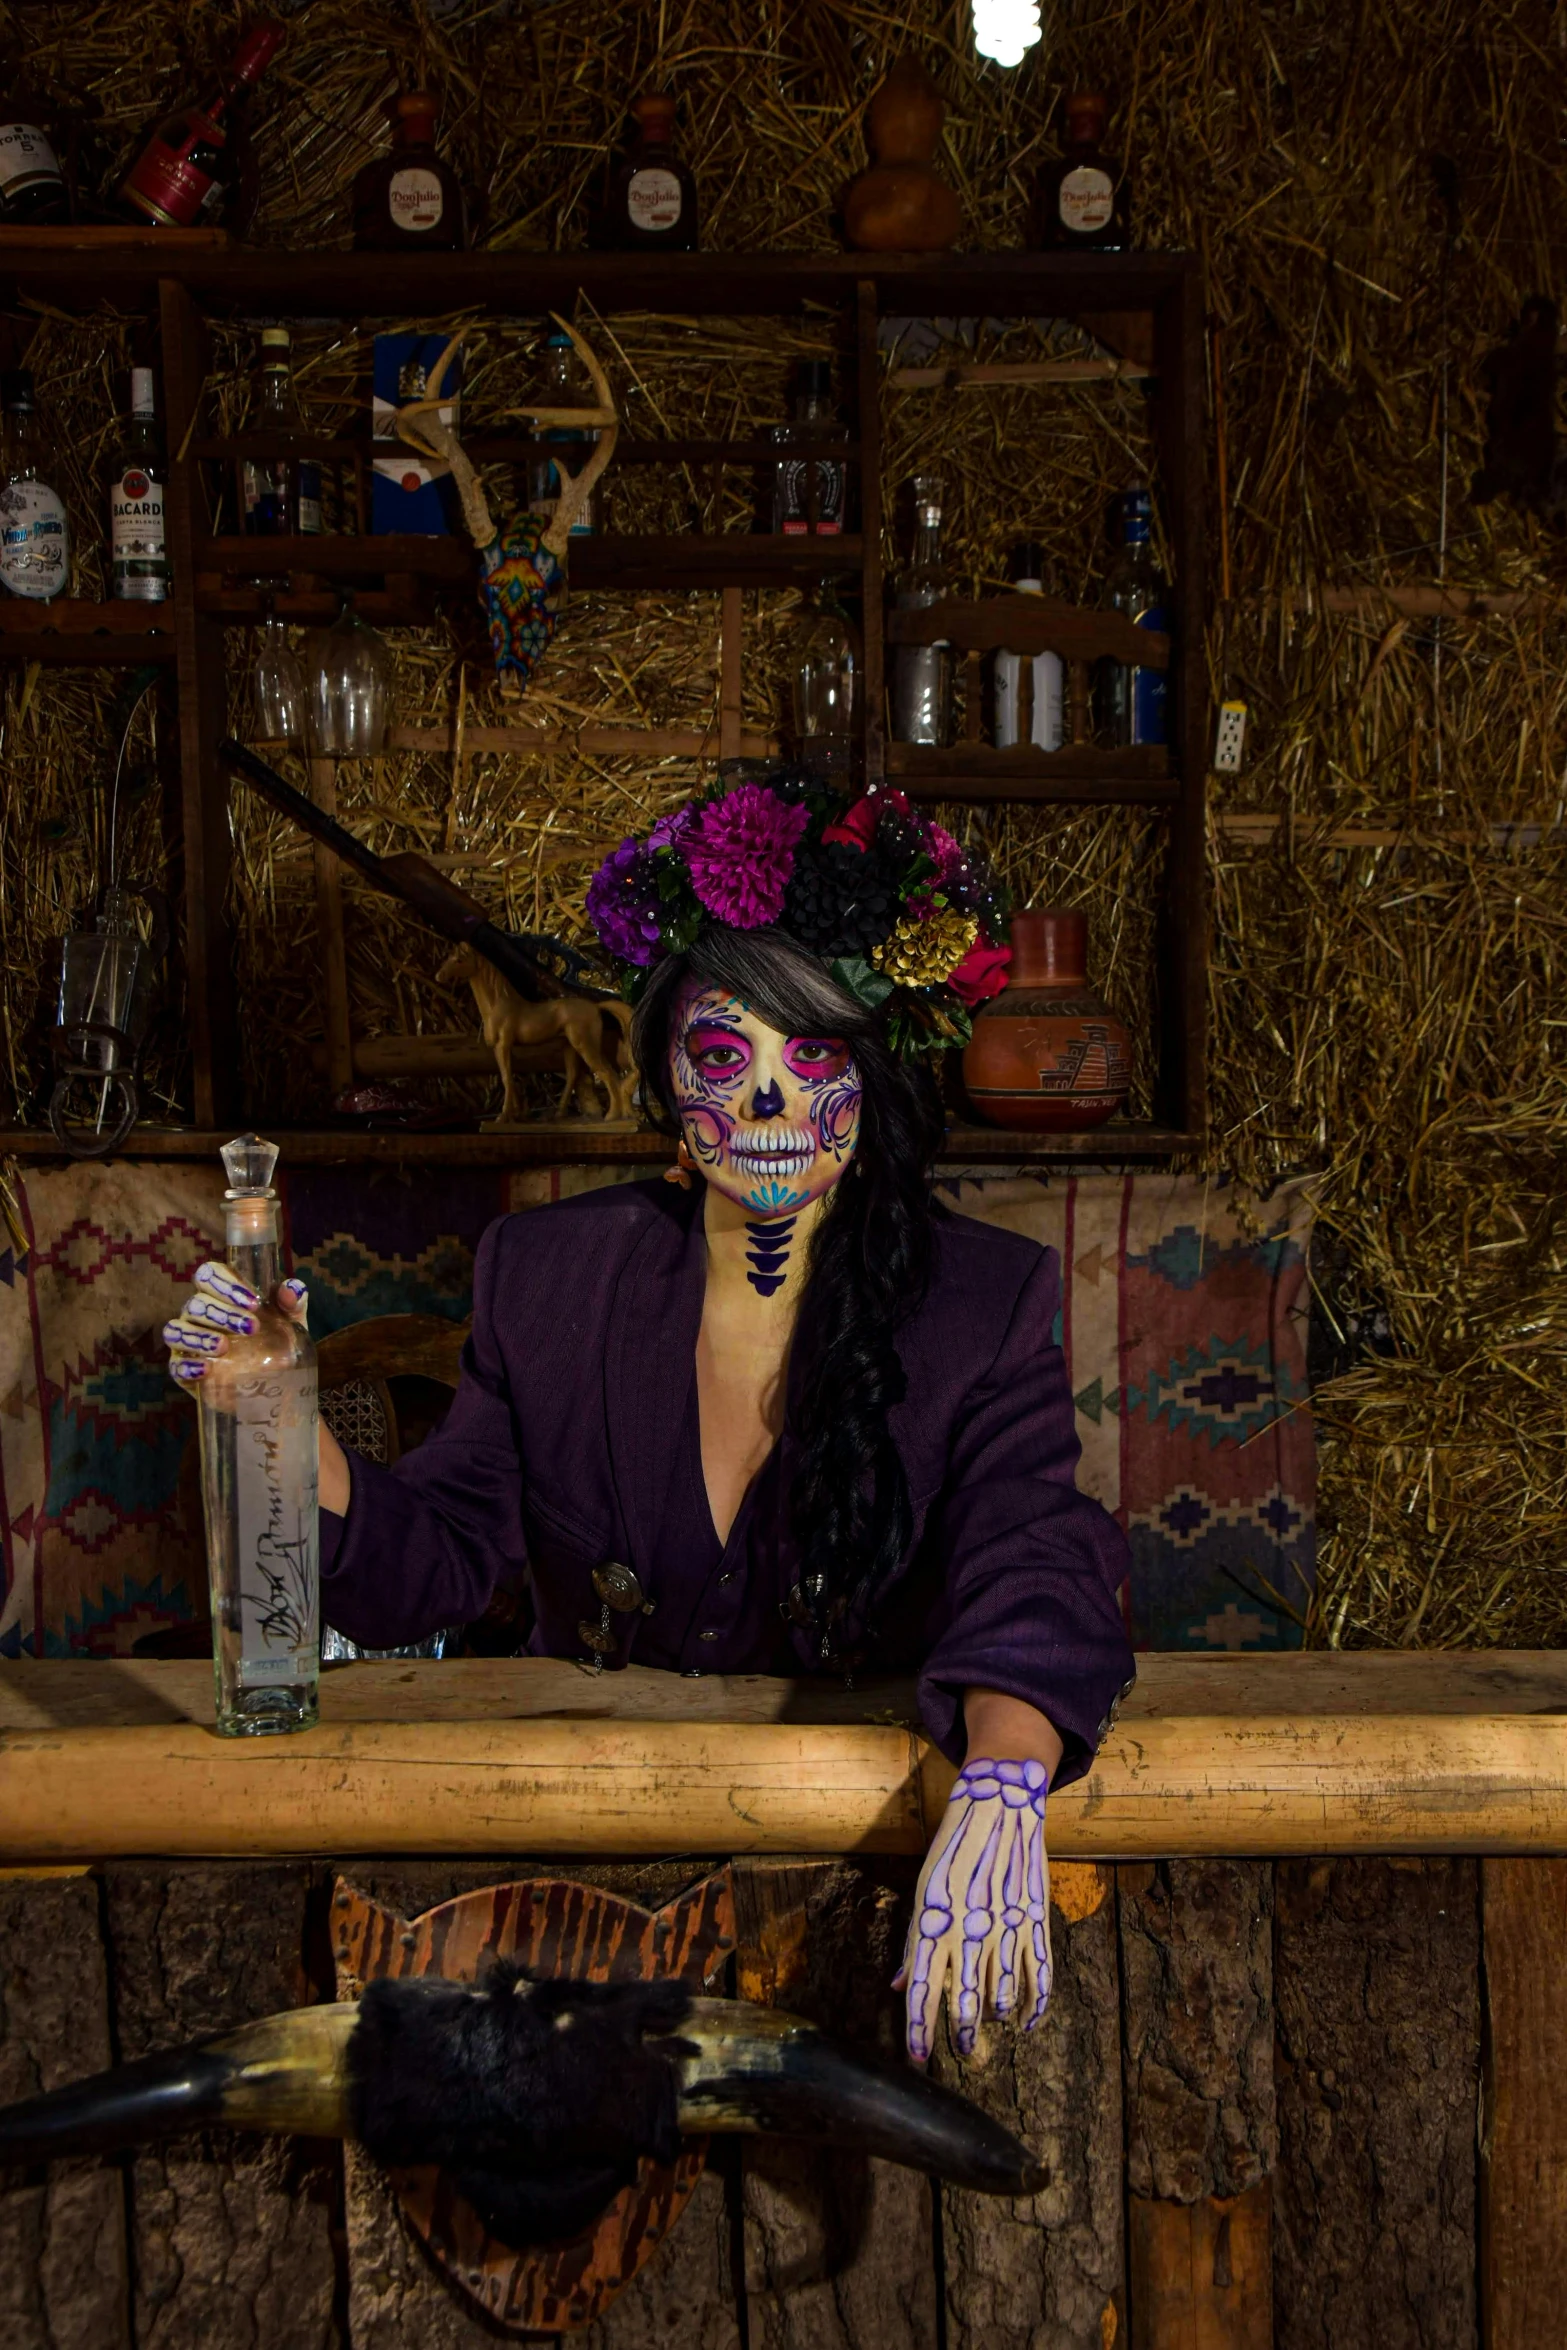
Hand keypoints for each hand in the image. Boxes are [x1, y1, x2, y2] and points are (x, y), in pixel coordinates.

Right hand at [162, 1263, 307, 1386]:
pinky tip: (206, 1369)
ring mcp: (188, 1343)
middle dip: (222, 1313)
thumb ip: (293, 1302)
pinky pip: (174, 1365)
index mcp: (221, 1295)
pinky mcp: (185, 1371)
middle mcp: (200, 1315)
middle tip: (251, 1328)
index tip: (253, 1303)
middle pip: (196, 1303)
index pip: (208, 1274)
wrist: (276, 1384)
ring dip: (199, 1336)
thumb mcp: (292, 1322)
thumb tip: (291, 1289)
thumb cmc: (278, 1343)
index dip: (226, 1284)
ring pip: (175, 1330)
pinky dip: (187, 1365)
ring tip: (224, 1347)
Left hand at [896, 1757, 1051, 2063]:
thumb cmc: (953, 1854)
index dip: (919, 2029)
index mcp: (935, 1923)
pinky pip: (1040, 1976)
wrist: (997, 1808)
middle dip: (962, 2034)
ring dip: (996, 2017)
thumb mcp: (925, 1894)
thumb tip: (898, 1987)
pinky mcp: (1035, 1922)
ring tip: (990, 2023)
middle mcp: (969, 1931)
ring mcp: (1006, 1928)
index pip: (923, 1990)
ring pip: (1003, 1996)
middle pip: (965, 2002)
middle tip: (963, 2051)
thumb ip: (915, 1945)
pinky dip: (1036, 2006)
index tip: (917, 2058)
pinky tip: (1027, 2022)